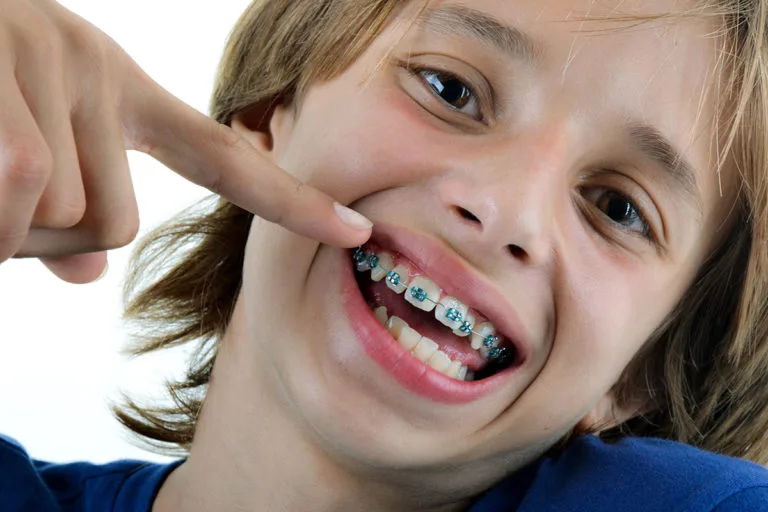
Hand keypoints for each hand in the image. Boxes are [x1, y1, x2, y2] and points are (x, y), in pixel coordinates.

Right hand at [0, 0, 371, 283]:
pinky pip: (19, 200)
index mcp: (116, 87)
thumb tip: (84, 277)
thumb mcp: (16, 145)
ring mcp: (54, 64)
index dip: (291, 202)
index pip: (224, 158)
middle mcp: (95, 68)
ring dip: (2, 224)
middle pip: (113, 224)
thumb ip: (64, 209)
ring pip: (65, 219)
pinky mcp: (6, 73)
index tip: (356, 233)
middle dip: (44, 237)